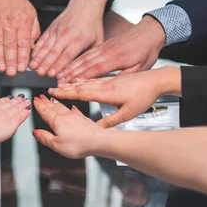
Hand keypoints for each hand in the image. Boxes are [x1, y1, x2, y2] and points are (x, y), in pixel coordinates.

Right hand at [0, 0, 39, 75]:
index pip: (24, 43)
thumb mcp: (31, 14)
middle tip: (12, 73)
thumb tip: (34, 48)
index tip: (23, 68)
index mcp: (23, 21)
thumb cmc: (16, 2)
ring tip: (1, 68)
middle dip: (12, 61)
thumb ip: (33, 32)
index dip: (23, 57)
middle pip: (10, 45)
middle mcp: (9, 22)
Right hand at [29, 0, 106, 77]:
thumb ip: (91, 56)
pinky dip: (36, 48)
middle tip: (40, 73)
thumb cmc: (92, 26)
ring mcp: (57, 31)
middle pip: (54, 51)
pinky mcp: (51, 28)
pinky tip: (32, 56)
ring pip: (46, 46)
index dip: (59, 65)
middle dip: (46, 64)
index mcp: (79, 39)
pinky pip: (42, 39)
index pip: (67, 55)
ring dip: (38, 57)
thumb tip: (86, 72)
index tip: (52, 74)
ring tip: (32, 67)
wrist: (85, 5)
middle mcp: (66, 35)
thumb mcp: (98, 41)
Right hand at [32, 95, 105, 158]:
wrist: (99, 140)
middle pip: (53, 107)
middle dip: (46, 102)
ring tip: (52, 99)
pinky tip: (72, 107)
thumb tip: (36, 132)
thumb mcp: (57, 145)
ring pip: (63, 107)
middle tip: (40, 96)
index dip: (39, 106)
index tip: (34, 100)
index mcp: (57, 122)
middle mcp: (66, 116)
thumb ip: (45, 138)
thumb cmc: (79, 144)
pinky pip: (75, 111)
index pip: (45, 112)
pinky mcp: (84, 119)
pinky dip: (71, 108)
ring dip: (56, 103)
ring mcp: (76, 116)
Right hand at [49, 67, 180, 127]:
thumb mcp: (128, 113)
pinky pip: (93, 77)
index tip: (54, 94)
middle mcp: (105, 83)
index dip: (67, 94)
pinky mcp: (112, 77)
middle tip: (50, 89)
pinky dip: (83, 78)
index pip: (82, 92)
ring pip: (85, 80)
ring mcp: (108, 79)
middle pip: (80, 85)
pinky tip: (78, 79)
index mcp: (107, 92)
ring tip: (59, 84)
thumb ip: (110, 121)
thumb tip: (97, 129)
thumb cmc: (144, 96)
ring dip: (71, 82)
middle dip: (64, 87)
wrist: (156, 80)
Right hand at [57, 15, 165, 82]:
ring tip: (59, 73)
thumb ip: (125, 76)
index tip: (69, 83)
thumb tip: (113, 86)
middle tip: (58, 81)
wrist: (150, 32)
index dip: (81, 77)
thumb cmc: (147, 50)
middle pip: (85, 63)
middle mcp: (107, 52)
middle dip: (70, 72)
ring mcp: (104, 48)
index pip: (95, 69)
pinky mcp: (103, 46)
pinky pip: (88, 54)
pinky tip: (70, 64)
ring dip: (70, 66)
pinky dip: (77, 60)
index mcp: (116, 58)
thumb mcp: (142, 67)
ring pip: (84, 58)